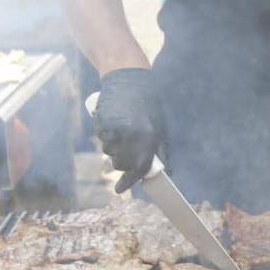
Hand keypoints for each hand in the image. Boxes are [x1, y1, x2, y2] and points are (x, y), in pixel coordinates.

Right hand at [94, 68, 165, 193]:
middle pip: (121, 164)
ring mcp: (116, 129)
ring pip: (109, 151)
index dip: (128, 182)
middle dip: (121, 162)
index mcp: (149, 139)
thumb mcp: (161, 127)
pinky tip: (113, 121)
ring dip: (113, 146)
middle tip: (125, 148)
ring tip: (122, 128)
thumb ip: (163, 151)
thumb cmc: (148, 105)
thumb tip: (167, 172)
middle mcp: (132, 136)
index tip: (120, 189)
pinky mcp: (103, 122)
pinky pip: (101, 137)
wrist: (128, 80)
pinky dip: (105, 134)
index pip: (138, 169)